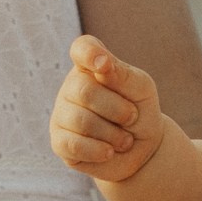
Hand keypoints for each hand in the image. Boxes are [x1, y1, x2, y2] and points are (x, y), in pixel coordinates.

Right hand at [52, 35, 167, 182]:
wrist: (141, 150)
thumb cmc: (139, 111)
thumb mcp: (141, 90)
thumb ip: (123, 75)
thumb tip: (102, 66)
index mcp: (90, 67)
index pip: (82, 49)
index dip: (89, 53)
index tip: (104, 65)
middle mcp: (71, 87)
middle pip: (84, 91)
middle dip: (116, 109)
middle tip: (132, 117)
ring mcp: (62, 114)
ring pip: (80, 121)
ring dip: (112, 134)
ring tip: (125, 140)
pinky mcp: (59, 142)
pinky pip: (73, 145)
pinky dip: (98, 151)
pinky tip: (109, 151)